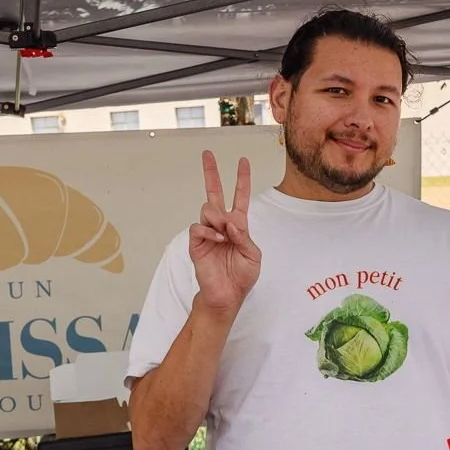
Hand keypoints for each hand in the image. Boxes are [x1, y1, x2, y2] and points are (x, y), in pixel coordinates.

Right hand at [190, 151, 260, 316]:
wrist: (227, 295)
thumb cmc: (241, 277)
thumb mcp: (253, 255)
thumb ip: (244, 236)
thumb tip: (231, 221)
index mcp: (238, 226)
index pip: (240, 197)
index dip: (242, 179)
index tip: (243, 161)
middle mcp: (222, 225)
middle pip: (215, 193)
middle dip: (211, 172)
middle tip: (207, 153)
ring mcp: (208, 232)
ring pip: (208, 208)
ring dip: (218, 218)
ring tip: (224, 234)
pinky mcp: (197, 243)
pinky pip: (198, 227)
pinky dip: (209, 232)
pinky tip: (217, 240)